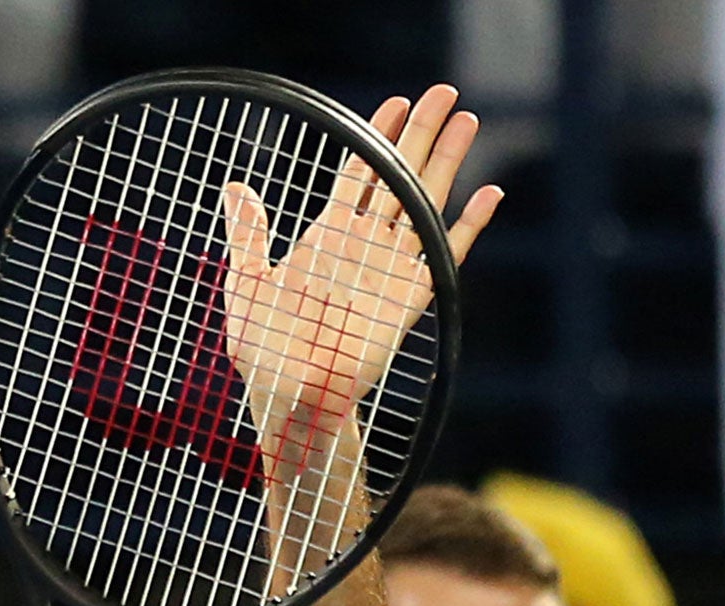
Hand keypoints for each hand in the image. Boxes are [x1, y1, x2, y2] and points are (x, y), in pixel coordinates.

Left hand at [221, 84, 502, 474]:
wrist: (289, 395)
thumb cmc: (263, 348)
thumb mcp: (248, 283)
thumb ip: (249, 235)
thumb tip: (235, 186)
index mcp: (328, 236)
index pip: (361, 174)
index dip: (378, 138)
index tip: (395, 103)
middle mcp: (365, 246)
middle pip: (400, 177)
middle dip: (421, 134)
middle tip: (444, 91)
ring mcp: (392, 269)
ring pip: (425, 204)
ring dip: (448, 163)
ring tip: (466, 121)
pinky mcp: (412, 297)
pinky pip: (447, 255)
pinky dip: (468, 227)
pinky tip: (488, 195)